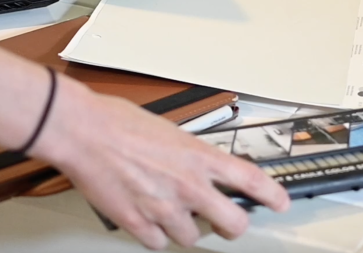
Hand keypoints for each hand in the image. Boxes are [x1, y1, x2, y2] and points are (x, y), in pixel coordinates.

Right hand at [34, 80, 289, 249]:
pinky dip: (156, 236)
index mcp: (198, 156)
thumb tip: (197, 165)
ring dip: (186, 229)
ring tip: (174, 213)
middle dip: (234, 226)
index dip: (272, 194)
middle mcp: (187, 185)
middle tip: (228, 222)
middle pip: (233, 223)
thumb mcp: (169, 130)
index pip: (250, 179)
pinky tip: (150, 221)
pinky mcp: (137, 222)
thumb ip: (189, 153)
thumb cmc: (118, 121)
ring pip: (192, 238)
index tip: (280, 201)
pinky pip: (157, 244)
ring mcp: (163, 207)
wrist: (83, 131)